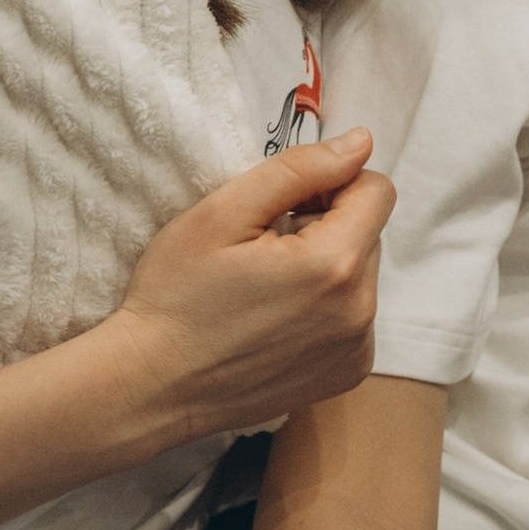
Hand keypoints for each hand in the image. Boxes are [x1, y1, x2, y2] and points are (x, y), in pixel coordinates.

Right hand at [98, 131, 395, 456]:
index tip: (284, 205)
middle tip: (264, 247)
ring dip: (327, 267)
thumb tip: (361, 143)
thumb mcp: (223, 213)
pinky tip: (276, 320)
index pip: (377, 191)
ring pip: (362, 274)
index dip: (331, 185)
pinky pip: (354, 316)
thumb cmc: (176, 296)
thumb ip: (299, 169)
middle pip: (369, 233)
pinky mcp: (348, 373)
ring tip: (266, 286)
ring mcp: (357, 349)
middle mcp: (360, 312)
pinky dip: (326, 308)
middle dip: (326, 226)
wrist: (152, 386)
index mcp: (334, 265)